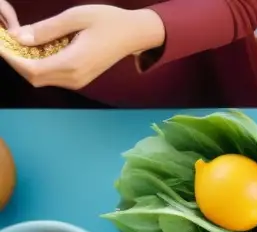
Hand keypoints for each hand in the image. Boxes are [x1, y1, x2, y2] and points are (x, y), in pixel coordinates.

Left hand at [0, 5, 164, 90]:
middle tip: (5, 39)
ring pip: (41, 77)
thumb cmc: (107, 21)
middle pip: (33, 77)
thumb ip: (45, 30)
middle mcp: (74, 77)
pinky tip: (34, 46)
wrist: (134, 34)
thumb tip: (18, 38)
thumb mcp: (74, 17)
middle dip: (15, 60)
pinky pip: (51, 75)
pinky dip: (37, 62)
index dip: (10, 58)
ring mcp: (77, 80)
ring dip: (25, 61)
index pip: (31, 69)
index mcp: (72, 63)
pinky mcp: (79, 77)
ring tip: (17, 40)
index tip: (0, 42)